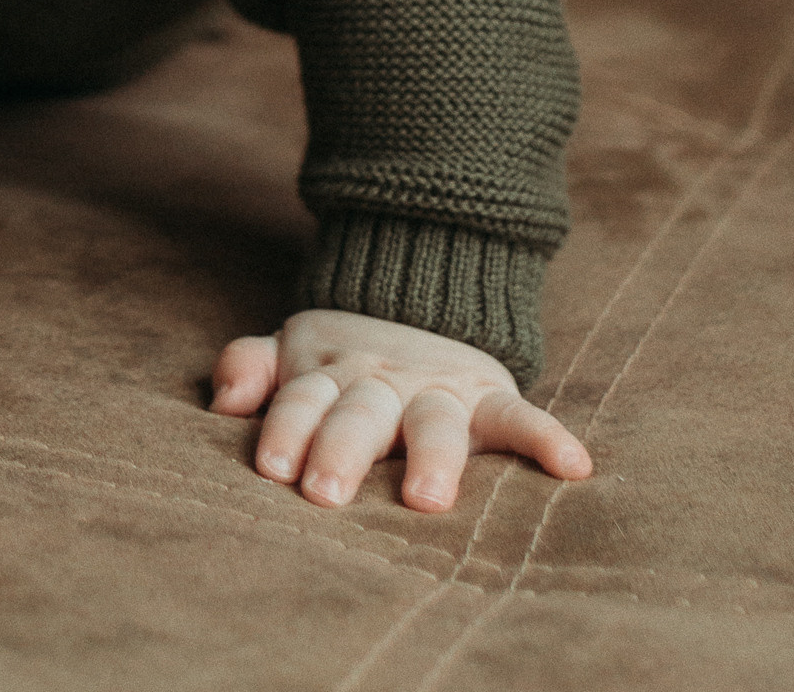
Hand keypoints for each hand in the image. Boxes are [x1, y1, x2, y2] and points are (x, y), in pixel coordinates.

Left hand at [210, 308, 589, 511]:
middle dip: (341, 450)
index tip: (274, 469)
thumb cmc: (344, 359)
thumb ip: (251, 363)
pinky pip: (520, 414)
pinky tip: (572, 465)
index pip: (303, 400)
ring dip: (431, 456)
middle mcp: (383, 381)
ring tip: (426, 498)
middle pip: (360, 415)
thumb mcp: (293, 349)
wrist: (421, 295)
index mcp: (331, 372)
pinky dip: (546, 436)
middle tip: (324, 492)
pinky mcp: (488, 396)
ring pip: (433, 421)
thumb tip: (220, 399)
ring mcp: (437, 388)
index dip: (286, 427)